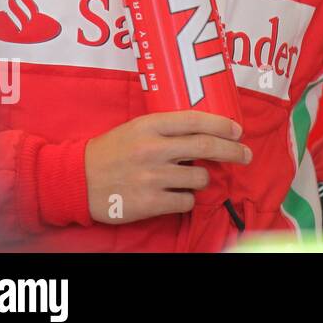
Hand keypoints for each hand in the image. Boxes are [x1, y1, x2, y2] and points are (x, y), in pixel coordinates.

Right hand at [84, 111, 250, 224]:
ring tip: (187, 178)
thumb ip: (168, 128)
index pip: (196, 120)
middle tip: (246, 155)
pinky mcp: (149, 202)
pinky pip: (186, 201)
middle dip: (233, 151)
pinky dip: (187, 199)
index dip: (222, 125)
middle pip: (206, 147)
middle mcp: (153, 149)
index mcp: (150, 125)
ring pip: (200, 178)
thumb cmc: (111, 151)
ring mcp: (152, 177)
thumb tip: (207, 131)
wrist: (76, 180)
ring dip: (202, 179)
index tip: (238, 131)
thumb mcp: (137, 128)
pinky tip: (174, 194)